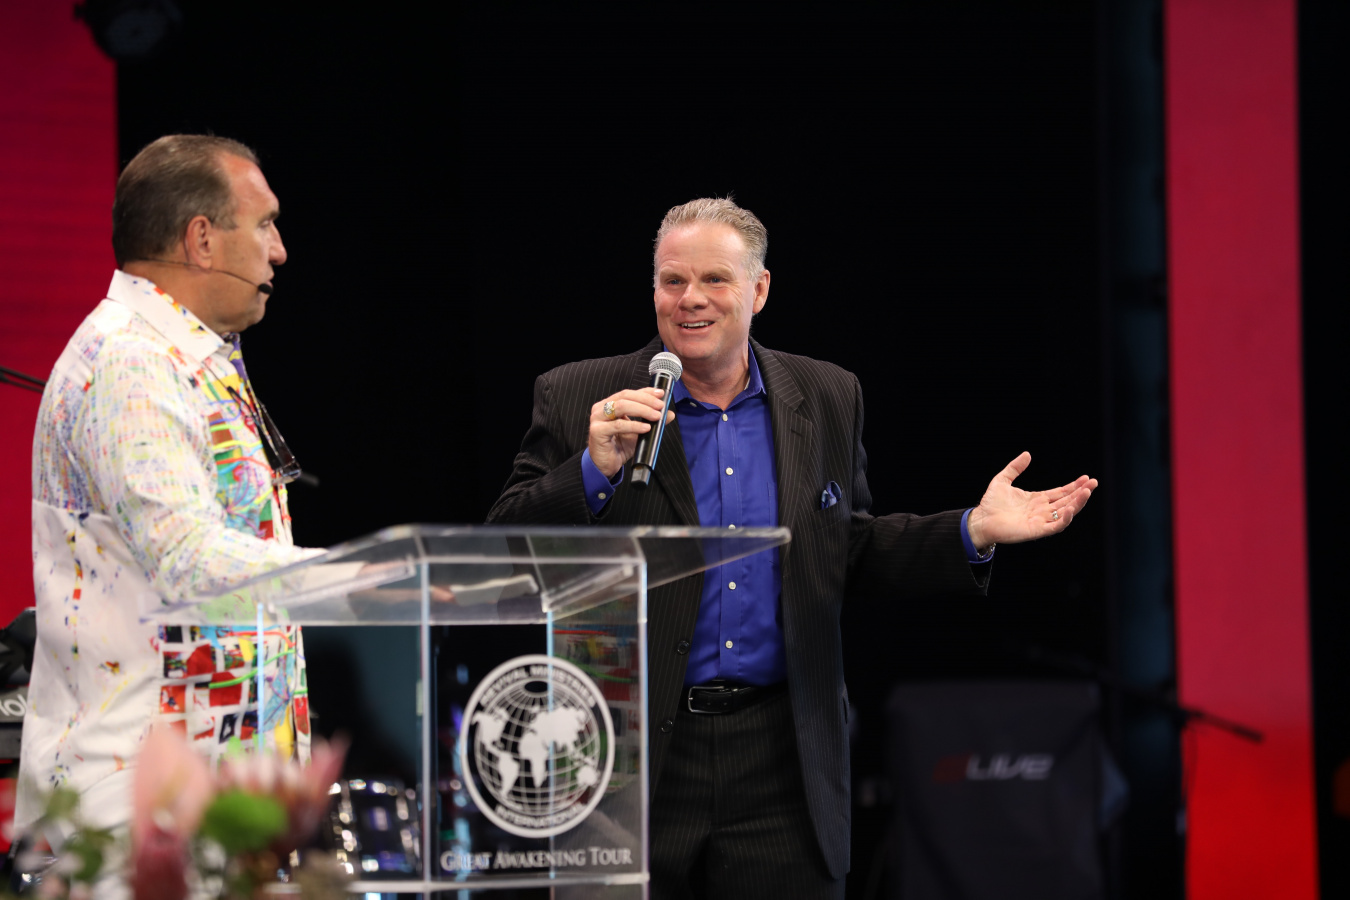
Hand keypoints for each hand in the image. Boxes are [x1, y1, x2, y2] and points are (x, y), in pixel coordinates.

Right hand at [588, 387, 674, 477]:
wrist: (606, 465)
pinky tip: (646, 428)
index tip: (660, 394)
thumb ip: (652, 421)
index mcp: (609, 404)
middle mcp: (601, 408)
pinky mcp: (597, 431)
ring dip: (642, 410)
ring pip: (622, 406)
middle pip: (625, 396)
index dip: (645, 392)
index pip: (629, 393)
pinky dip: (634, 425)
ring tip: (656, 416)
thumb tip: (669, 413)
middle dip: (646, 400)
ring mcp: (598, 419)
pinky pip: (619, 425)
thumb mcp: (639, 432)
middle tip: (660, 406)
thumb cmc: (619, 447)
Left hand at [966, 451, 1097, 550]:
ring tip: (1087, 492)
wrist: (981, 520)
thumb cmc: (990, 503)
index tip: (1086, 477)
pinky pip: (1056, 526)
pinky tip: (1071, 508)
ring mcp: (1041, 521)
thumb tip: (1027, 454)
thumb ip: (1015, 468)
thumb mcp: (1002, 480)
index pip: (1061, 492)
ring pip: (1065, 512)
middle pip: (1067, 501)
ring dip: (1077, 503)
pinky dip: (1065, 519)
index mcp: (1037, 499)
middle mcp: (1042, 510)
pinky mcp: (1037, 531)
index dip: (1073, 485)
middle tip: (1093, 483)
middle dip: (1081, 492)